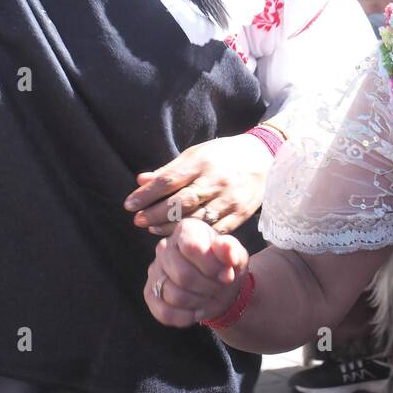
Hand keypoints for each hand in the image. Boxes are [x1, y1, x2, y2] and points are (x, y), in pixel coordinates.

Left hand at [124, 134, 272, 235]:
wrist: (263, 157)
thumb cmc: (223, 155)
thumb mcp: (196, 154)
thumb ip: (169, 170)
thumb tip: (141, 180)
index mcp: (202, 163)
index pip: (169, 180)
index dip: (146, 194)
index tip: (129, 204)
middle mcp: (215, 181)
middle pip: (181, 202)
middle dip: (155, 213)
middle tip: (137, 220)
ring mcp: (229, 199)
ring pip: (196, 219)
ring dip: (171, 227)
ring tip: (153, 229)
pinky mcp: (240, 214)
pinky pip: (215, 231)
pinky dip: (196, 237)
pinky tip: (181, 238)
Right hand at [144, 218, 249, 327]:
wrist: (219, 285)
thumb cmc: (226, 266)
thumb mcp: (236, 256)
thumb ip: (231, 250)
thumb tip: (225, 248)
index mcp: (185, 230)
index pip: (191, 248)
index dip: (212, 267)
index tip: (226, 274)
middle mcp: (164, 247)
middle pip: (183, 276)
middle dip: (207, 288)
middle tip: (219, 288)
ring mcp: (155, 271)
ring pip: (174, 295)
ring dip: (199, 303)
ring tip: (209, 297)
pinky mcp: (150, 293)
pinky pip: (163, 312)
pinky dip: (184, 317)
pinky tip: (196, 312)